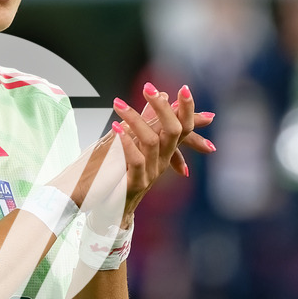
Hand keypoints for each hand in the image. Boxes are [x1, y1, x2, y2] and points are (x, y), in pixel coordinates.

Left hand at [111, 81, 214, 219]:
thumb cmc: (121, 176)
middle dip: (164, 108)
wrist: (110, 211)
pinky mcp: (135, 184)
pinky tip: (116, 129)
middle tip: (149, 88)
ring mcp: (151, 173)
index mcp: (165, 151)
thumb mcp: (138, 143)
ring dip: (135, 120)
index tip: (183, 87)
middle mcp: (162, 161)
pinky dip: (126, 143)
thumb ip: (150, 122)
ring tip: (118, 104)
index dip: (187, 108)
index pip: (183, 126)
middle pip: (173, 131)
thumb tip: (164, 96)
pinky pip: (135, 161)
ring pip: (152, 142)